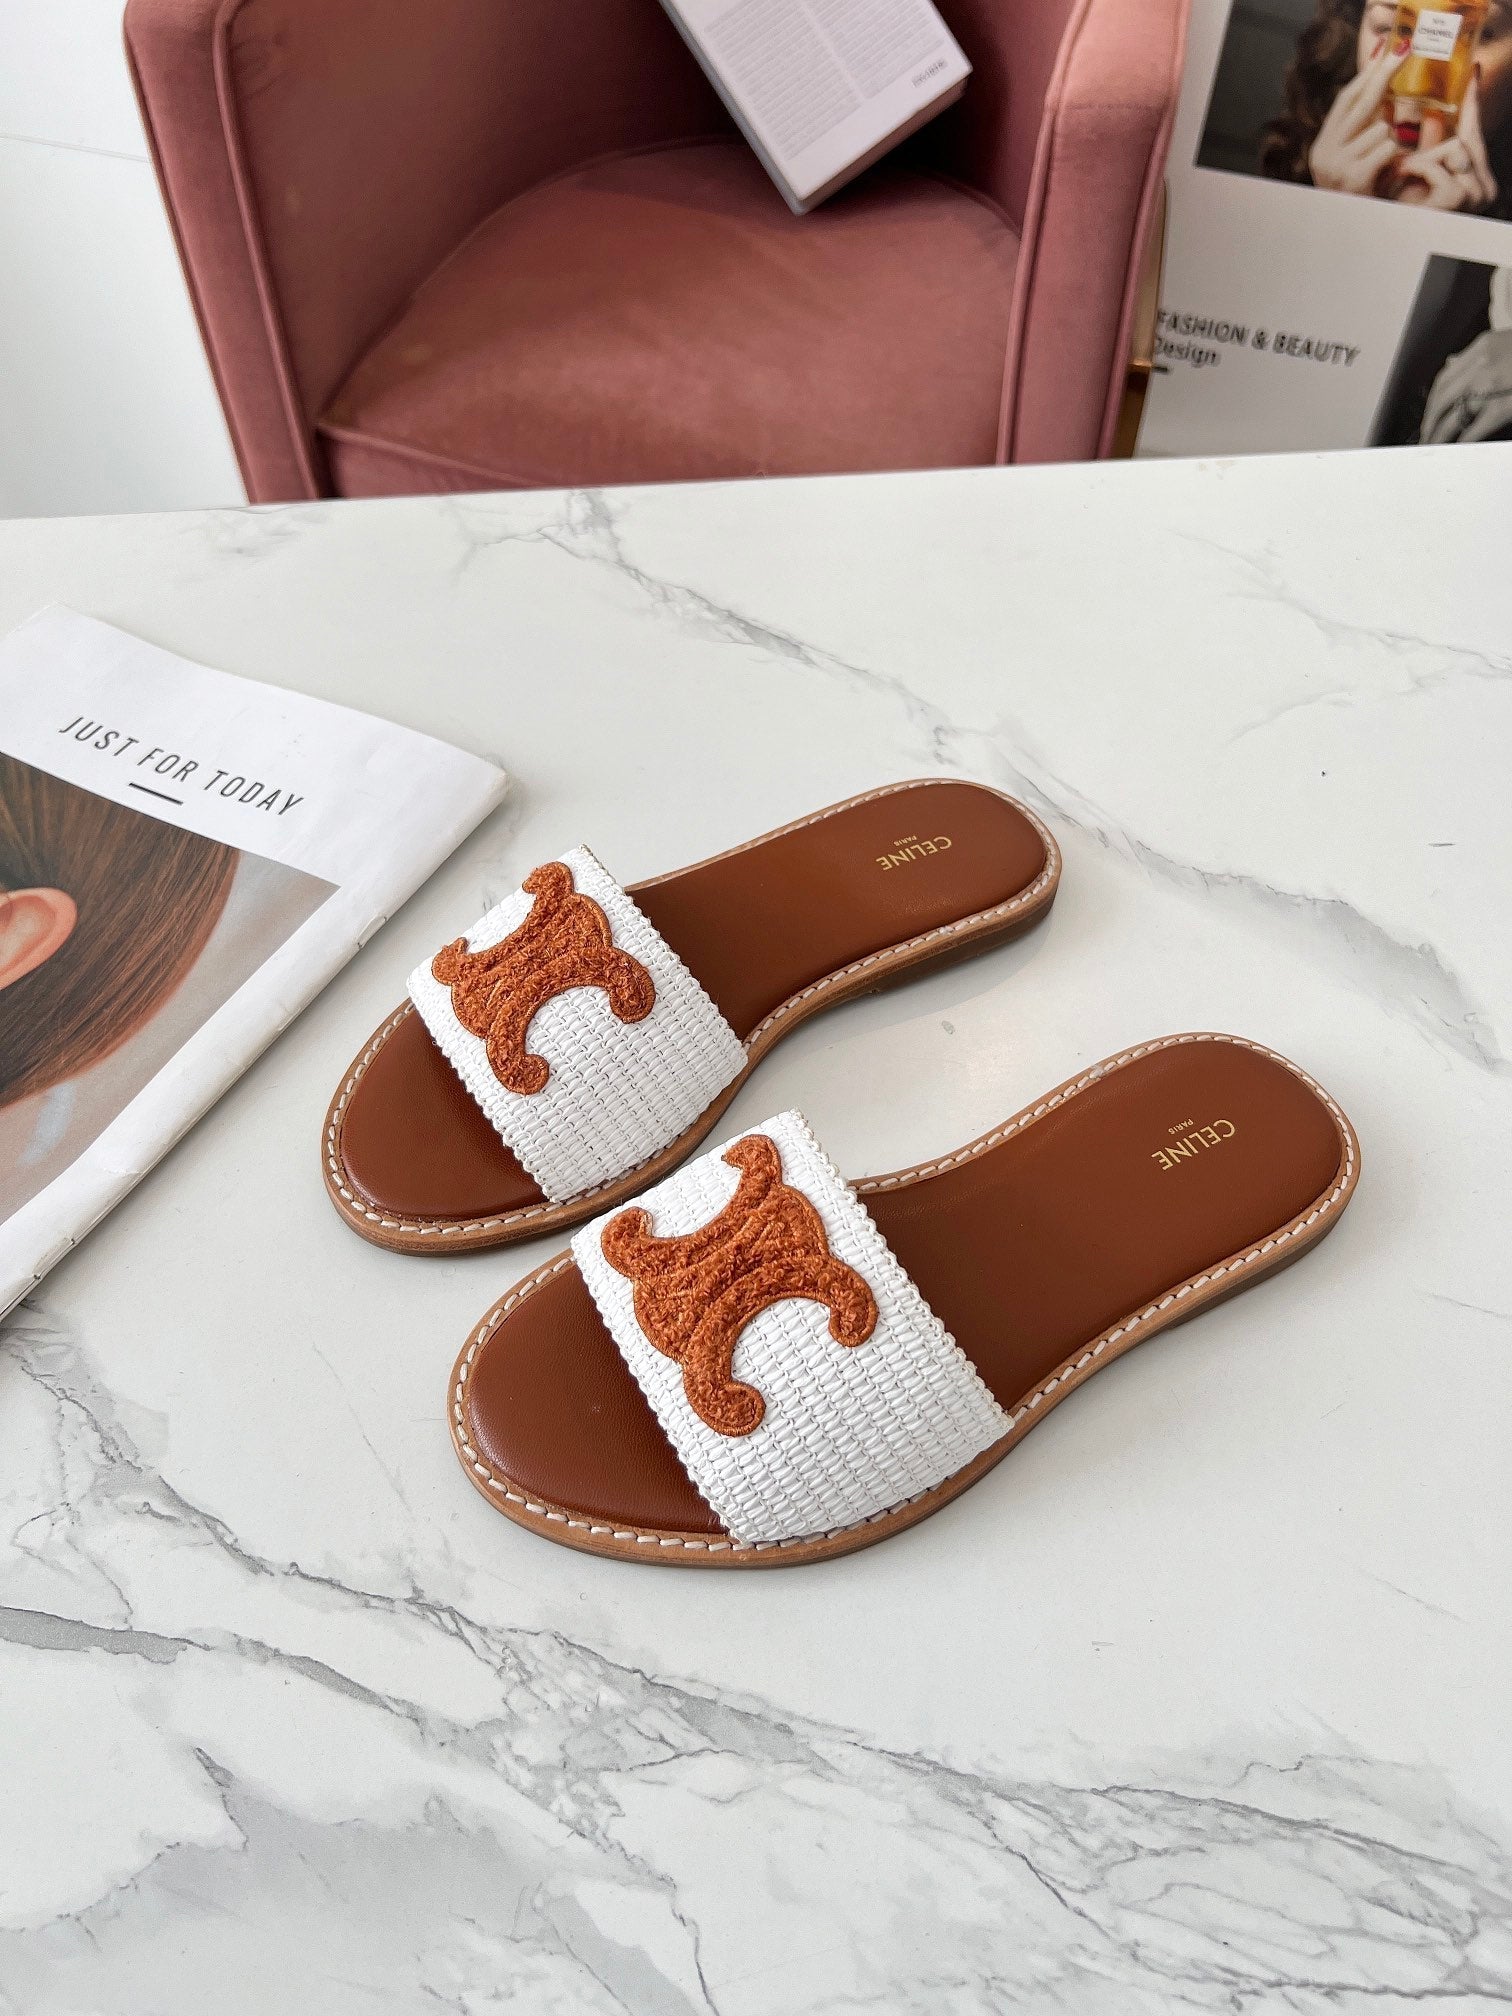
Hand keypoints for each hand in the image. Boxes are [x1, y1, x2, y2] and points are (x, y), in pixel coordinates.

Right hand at [1308, 39, 1399, 193]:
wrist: (1341, 246)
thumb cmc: (1357, 205)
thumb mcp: (1350, 166)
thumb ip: (1358, 135)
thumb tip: (1379, 96)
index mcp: (1321, 148)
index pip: (1344, 101)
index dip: (1365, 76)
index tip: (1384, 54)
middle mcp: (1324, 154)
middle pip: (1360, 102)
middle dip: (1384, 75)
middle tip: (1403, 52)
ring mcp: (1336, 165)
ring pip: (1380, 128)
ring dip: (1392, 142)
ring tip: (1387, 167)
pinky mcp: (1353, 178)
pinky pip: (1387, 147)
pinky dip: (1395, 158)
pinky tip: (1388, 175)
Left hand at [1394, 76, 1498, 209]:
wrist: (1389, 237)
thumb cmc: (1404, 209)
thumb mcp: (1419, 172)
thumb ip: (1431, 144)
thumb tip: (1433, 111)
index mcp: (1479, 180)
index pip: (1476, 132)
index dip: (1472, 101)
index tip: (1473, 70)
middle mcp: (1486, 188)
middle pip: (1466, 139)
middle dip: (1433, 149)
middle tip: (1408, 164)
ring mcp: (1476, 194)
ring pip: (1453, 148)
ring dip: (1423, 162)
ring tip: (1406, 183)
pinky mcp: (1458, 196)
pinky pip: (1436, 164)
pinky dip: (1417, 170)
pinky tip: (1408, 185)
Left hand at [1420, 327, 1511, 439]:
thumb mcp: (1506, 343)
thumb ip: (1482, 355)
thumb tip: (1451, 363)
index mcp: (1484, 346)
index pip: (1446, 375)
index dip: (1433, 398)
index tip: (1430, 413)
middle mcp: (1483, 362)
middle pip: (1442, 397)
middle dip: (1430, 420)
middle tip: (1426, 436)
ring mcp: (1493, 383)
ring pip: (1453, 415)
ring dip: (1439, 434)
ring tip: (1435, 447)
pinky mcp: (1505, 405)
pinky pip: (1474, 427)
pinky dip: (1462, 441)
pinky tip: (1458, 448)